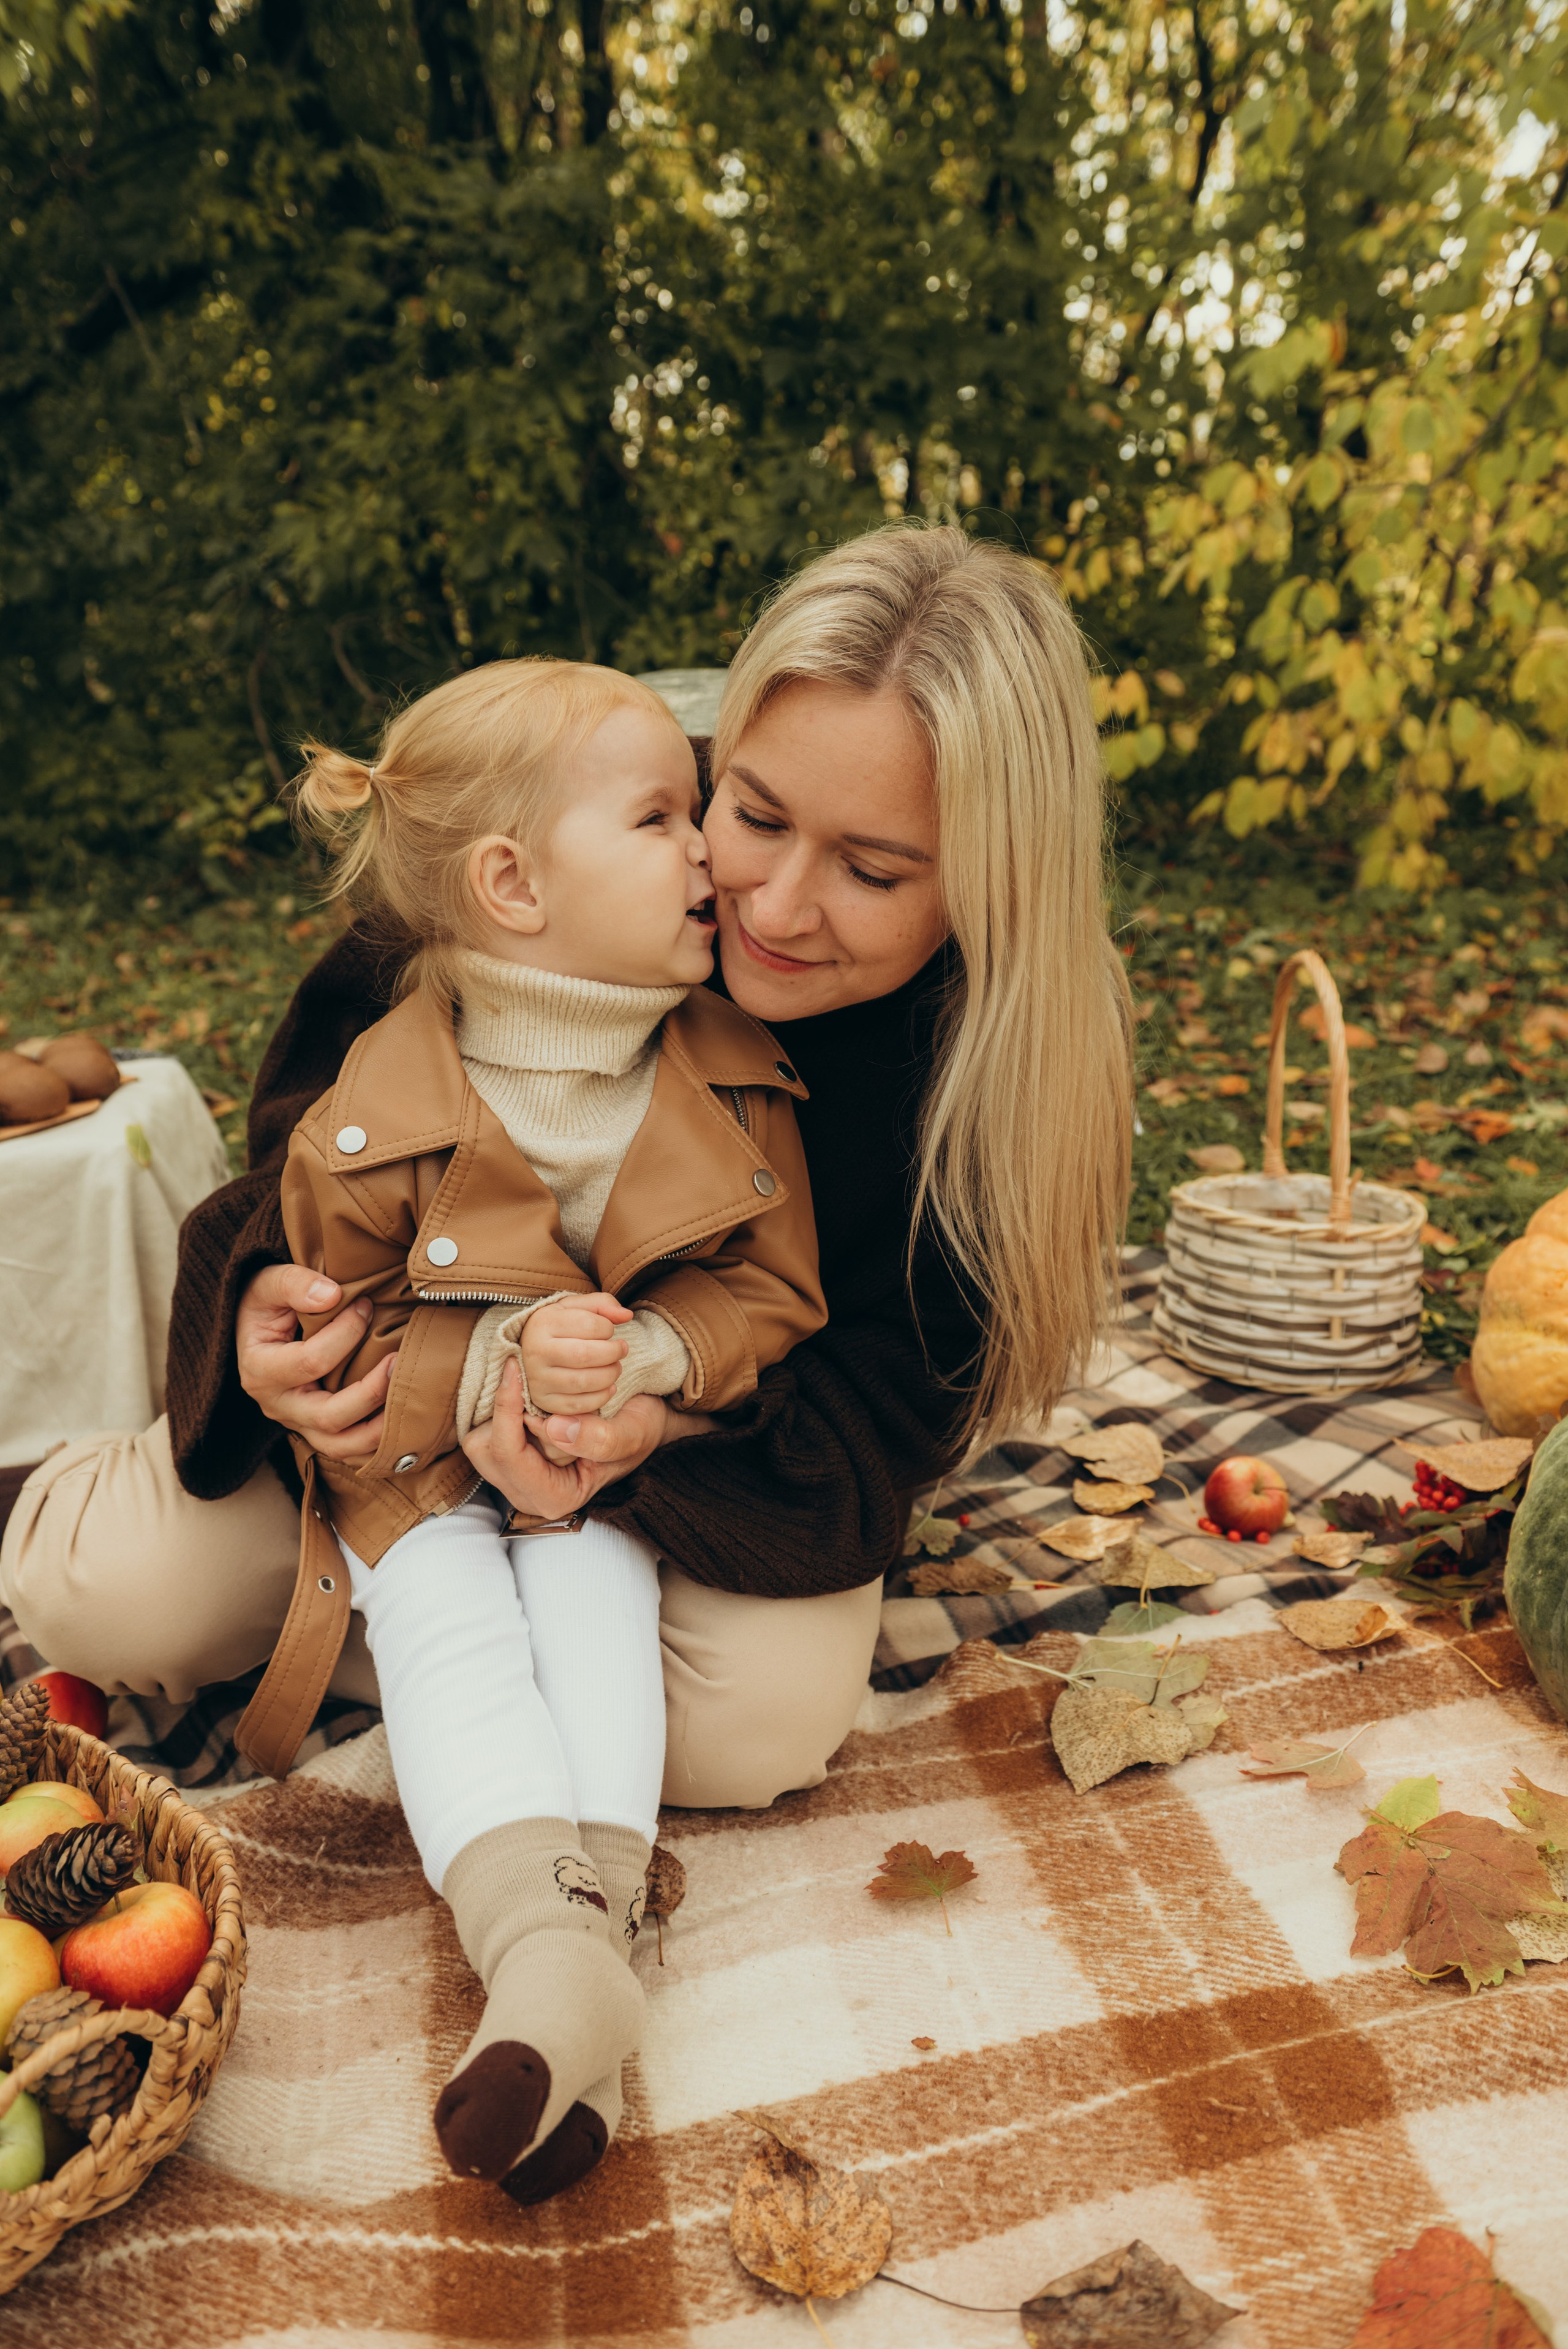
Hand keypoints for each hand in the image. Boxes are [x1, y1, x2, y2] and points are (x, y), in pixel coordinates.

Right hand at [236, 1262, 395, 1461]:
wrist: (258, 1328)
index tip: (366, 1305)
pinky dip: (377, 1443)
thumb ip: (293, 1284)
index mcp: (260, 1371)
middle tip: (397, 1360)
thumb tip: (333, 1296)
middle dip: (370, 1392)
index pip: (310, 1361)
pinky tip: (404, 1422)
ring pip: (341, 1447)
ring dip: (379, 1430)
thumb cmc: (266, 1303)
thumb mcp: (267, 1283)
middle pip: (328, 1416)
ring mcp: (299, 1424)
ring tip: (407, 1399)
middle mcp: (278, 1406)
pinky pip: (349, 1451)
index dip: (345, 1333)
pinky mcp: (318, 1431)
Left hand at [461, 1361, 665, 1515]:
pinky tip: (520, 1388)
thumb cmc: (641, 1430)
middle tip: (520, 1375)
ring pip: (480, 1441)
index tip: (516, 1367)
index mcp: (555, 1498)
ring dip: (496, 1409)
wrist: (644, 1422)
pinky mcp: (513, 1458)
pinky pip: (486, 1432)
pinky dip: (498, 1408)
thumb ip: (599, 1438)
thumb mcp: (633, 1433)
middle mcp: (529, 1493)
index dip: (507, 1410)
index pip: (510, 1456)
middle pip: (485, 1450)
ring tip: (521, 1382)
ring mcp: (518, 1477)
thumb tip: (553, 1427)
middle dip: (499, 1412)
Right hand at [519, 1292, 632, 1416]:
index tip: (609, 1331)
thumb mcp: (575, 1307)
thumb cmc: (558, 1326)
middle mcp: (536, 1352)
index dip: (608, 1328)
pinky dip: (601, 1397)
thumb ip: (602, 1304)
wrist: (529, 1350)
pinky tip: (609, 1386)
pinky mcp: (544, 1401)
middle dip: (612, 1353)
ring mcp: (538, 1379)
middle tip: (621, 1350)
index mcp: (543, 1323)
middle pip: (585, 1355)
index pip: (588, 1325)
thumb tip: (627, 1315)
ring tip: (615, 1367)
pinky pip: (578, 1405)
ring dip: (609, 1375)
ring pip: (583, 1382)